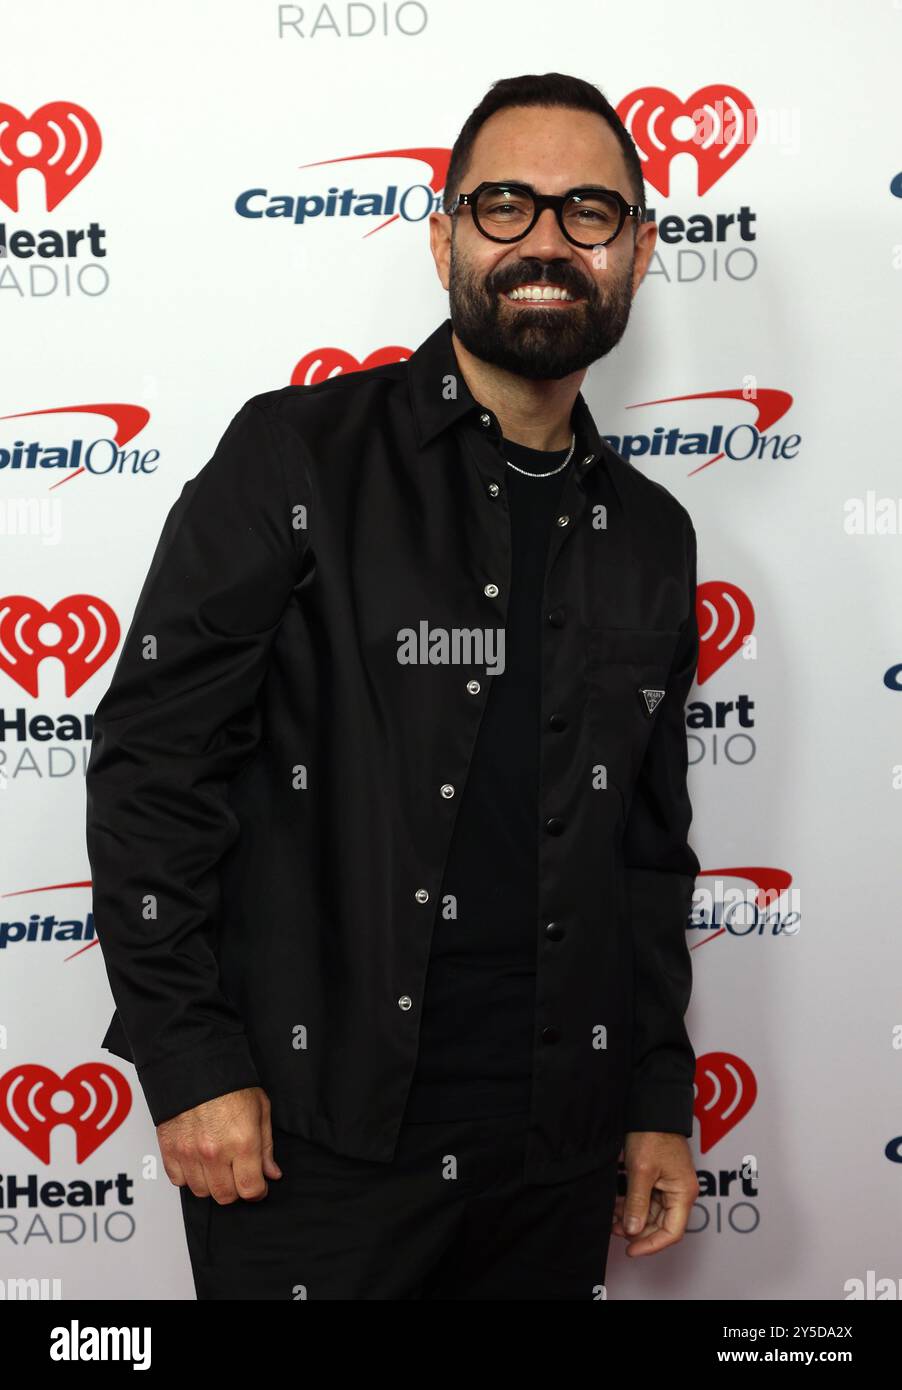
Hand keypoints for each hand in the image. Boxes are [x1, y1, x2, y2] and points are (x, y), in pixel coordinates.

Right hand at [157, 1086, 281, 1203]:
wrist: (195, 1064)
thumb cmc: (230, 1082)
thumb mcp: (260, 1108)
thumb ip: (266, 1146)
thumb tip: (271, 1173)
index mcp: (242, 1142)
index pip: (250, 1190)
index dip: (258, 1192)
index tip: (258, 1186)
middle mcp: (214, 1152)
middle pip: (225, 1196)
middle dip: (235, 1189)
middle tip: (237, 1174)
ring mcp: (189, 1153)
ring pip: (201, 1192)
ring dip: (211, 1183)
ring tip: (217, 1165)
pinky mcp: (169, 1150)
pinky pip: (178, 1180)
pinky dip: (188, 1176)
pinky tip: (197, 1161)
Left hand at [612, 1131, 698, 1256]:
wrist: (652, 1109)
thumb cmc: (653, 1135)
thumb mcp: (641, 1171)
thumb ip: (637, 1203)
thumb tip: (632, 1231)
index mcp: (683, 1193)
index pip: (672, 1232)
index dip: (651, 1245)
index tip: (631, 1250)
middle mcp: (680, 1193)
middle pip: (661, 1225)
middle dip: (638, 1231)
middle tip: (614, 1230)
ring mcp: (671, 1186)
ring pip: (652, 1213)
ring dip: (632, 1218)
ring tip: (611, 1217)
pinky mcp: (661, 1179)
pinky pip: (648, 1200)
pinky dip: (633, 1204)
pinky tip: (616, 1205)